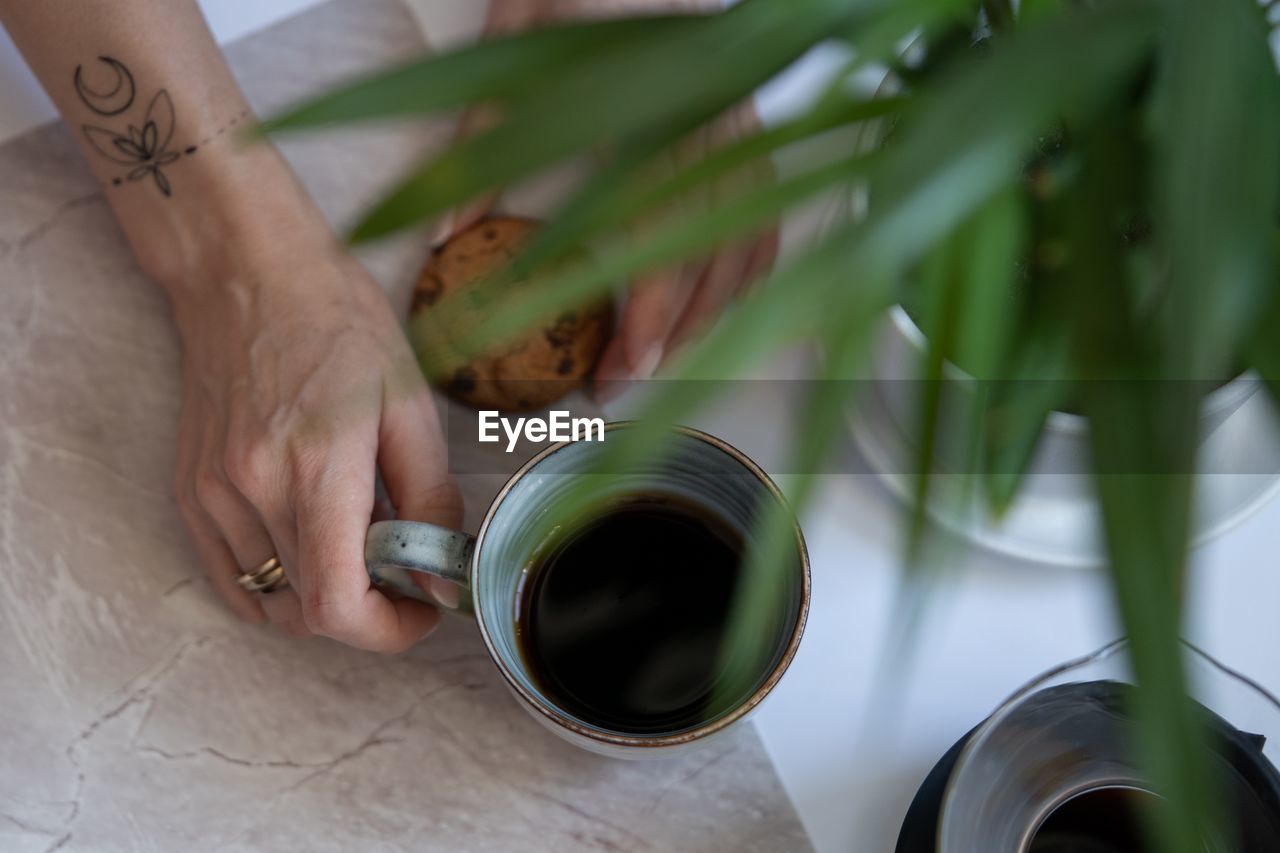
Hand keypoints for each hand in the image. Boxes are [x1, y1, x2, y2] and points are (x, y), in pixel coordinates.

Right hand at [161, 178, 460, 651]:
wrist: (249, 274)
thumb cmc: (337, 325)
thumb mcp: (409, 405)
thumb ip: (430, 500)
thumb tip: (439, 575)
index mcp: (313, 471)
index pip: (336, 607)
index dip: (388, 631)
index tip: (421, 610)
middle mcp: (251, 493)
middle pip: (307, 612)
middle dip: (368, 608)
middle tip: (401, 563)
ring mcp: (212, 495)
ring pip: (270, 602)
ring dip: (322, 596)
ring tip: (356, 540)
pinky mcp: (191, 491)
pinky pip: (231, 577)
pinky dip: (275, 585)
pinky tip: (310, 547)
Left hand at [447, 0, 778, 400]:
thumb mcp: (512, 47)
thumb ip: (483, 140)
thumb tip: (443, 235)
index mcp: (661, 102)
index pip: (667, 231)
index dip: (649, 311)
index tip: (621, 364)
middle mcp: (717, 120)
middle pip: (710, 252)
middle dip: (672, 332)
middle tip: (624, 383)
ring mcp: (746, 123)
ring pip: (750, 242)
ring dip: (713, 313)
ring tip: (665, 361)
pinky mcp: (754, 124)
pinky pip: (769, 212)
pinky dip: (748, 269)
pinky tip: (718, 306)